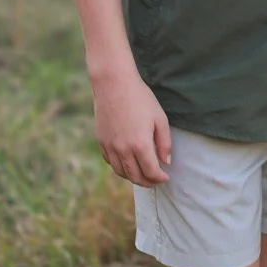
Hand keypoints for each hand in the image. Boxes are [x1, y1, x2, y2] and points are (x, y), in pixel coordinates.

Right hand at [91, 68, 173, 184]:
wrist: (114, 84)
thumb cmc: (140, 99)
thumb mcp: (160, 118)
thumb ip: (165, 143)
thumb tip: (165, 162)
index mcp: (140, 145)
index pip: (151, 172)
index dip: (160, 178)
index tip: (166, 177)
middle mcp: (123, 150)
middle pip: (135, 177)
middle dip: (147, 182)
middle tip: (155, 181)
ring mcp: (110, 147)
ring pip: (121, 172)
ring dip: (133, 177)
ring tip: (142, 175)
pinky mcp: (101, 141)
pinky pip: (110, 161)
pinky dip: (120, 167)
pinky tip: (127, 163)